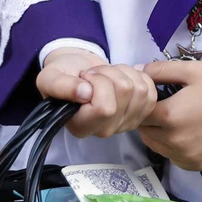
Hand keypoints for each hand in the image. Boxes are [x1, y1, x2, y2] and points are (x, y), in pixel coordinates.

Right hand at [37, 48, 158, 137]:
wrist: (78, 70)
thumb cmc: (64, 75)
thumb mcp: (50, 77)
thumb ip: (60, 86)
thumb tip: (84, 93)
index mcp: (81, 127)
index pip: (105, 108)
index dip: (98, 84)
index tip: (85, 77)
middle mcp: (104, 130)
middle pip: (125, 93)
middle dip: (110, 73)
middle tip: (94, 74)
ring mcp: (125, 124)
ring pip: (140, 89)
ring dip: (123, 72)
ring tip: (106, 75)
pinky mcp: (140, 113)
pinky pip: (151, 89)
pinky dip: (138, 75)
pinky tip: (121, 77)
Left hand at [136, 61, 201, 171]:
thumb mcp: (192, 70)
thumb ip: (160, 70)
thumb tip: (136, 71)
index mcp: (171, 116)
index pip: (139, 113)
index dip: (143, 102)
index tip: (153, 95)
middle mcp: (175, 142)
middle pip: (145, 132)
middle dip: (148, 118)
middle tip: (165, 104)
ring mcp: (187, 158)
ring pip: (157, 147)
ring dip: (158, 133)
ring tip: (177, 117)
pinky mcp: (197, 166)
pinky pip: (173, 157)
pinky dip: (173, 146)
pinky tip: (188, 131)